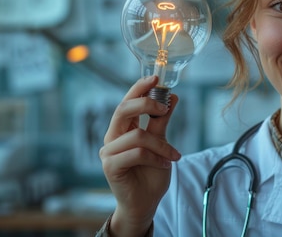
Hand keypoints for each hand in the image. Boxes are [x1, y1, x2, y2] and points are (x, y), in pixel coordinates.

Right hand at [99, 76, 180, 235]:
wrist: (145, 203)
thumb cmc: (151, 173)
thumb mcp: (161, 143)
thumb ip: (162, 122)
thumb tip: (172, 97)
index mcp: (123, 128)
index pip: (127, 102)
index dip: (139, 88)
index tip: (156, 78)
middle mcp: (113, 137)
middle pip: (123, 110)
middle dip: (145, 103)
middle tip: (164, 106)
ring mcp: (108, 152)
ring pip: (137, 135)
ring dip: (161, 144)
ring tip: (173, 155)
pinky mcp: (110, 166)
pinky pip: (136, 153)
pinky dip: (155, 156)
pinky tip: (164, 164)